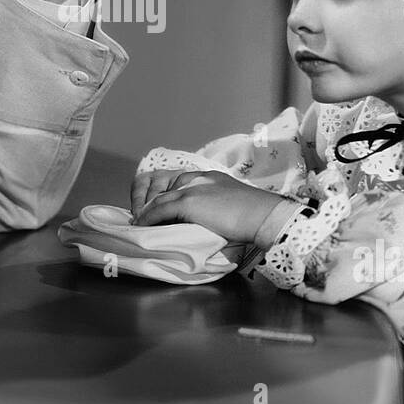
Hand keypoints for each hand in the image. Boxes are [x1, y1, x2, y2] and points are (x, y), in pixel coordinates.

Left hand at [130, 169, 286, 243]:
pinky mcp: (189, 202)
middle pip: (165, 186)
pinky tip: (141, 226)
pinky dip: (148, 219)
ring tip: (139, 223)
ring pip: (160, 199)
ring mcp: (193, 189)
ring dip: (146, 212)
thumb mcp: (232, 205)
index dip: (166, 194)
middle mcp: (199, 179)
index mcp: (210, 177)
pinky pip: (159, 210)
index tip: (158, 207)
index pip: (180, 181)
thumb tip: (211, 222)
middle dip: (152, 201)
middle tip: (143, 216)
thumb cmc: (256, 216)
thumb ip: (217, 207)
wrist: (264, 215)